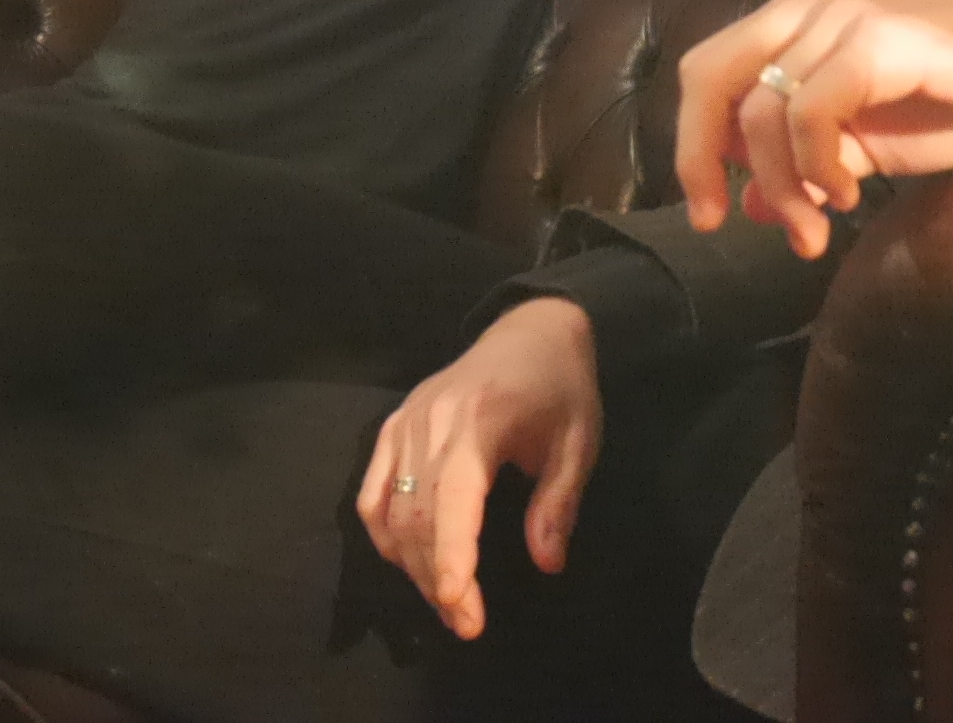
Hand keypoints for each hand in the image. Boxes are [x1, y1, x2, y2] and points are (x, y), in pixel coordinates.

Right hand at [356, 297, 602, 640]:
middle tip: (466, 623)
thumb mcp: (579, 441)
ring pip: (389, 510)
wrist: (531, 329)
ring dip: (412, 565)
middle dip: (437, 578)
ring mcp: (405, 421)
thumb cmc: (561, 386)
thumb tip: (548, 563)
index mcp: (481, 418)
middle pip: (417, 515)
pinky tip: (410, 563)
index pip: (453, 497)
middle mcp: (431, 420)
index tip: (460, 607)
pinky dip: (384, 534)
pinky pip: (373, 492)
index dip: (451, 556)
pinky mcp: (392, 427)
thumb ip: (560, 502)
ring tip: (448, 601)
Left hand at [675, 0, 952, 258]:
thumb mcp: (874, 140)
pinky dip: (817, 165)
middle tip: (729, 223)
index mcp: (797, 20)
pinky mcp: (878, 40)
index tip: (710, 213)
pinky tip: (851, 192)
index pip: (706, 73)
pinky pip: (811, 111)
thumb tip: (744, 205)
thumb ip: (808, 163)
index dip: (692, 145)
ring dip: (782, 186)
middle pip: (710, 81)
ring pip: (762, 112)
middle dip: (704, 162)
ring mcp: (841, 17)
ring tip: (824, 222)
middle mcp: (807, 7)